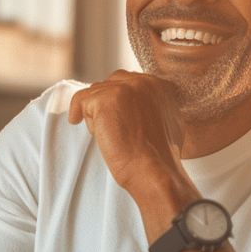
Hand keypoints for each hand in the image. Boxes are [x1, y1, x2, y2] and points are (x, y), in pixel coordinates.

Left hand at [67, 70, 187, 194]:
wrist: (154, 170)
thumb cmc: (160, 156)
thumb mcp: (168, 122)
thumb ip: (154, 106)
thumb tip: (135, 106)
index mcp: (160, 85)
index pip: (128, 81)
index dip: (119, 100)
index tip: (117, 117)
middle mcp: (144, 81)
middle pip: (110, 82)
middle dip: (106, 103)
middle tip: (109, 126)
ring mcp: (125, 87)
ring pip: (95, 92)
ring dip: (96, 114)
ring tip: (108, 135)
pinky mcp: (106, 98)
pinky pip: (82, 101)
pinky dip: (84, 118)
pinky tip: (96, 134)